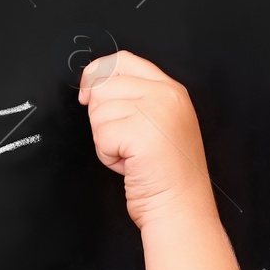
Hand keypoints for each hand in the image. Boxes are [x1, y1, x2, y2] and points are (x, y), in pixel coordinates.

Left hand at [77, 49, 218, 230]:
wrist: (181, 208)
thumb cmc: (169, 176)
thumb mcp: (160, 124)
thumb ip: (136, 99)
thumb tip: (95, 87)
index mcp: (172, 90)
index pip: (123, 60)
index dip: (98, 73)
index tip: (88, 93)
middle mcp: (166, 95)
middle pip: (105, 86)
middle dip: (104, 118)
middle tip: (127, 142)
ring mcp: (155, 111)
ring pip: (99, 111)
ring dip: (106, 140)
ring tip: (132, 155)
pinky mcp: (140, 131)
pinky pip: (100, 135)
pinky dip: (108, 156)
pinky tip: (130, 165)